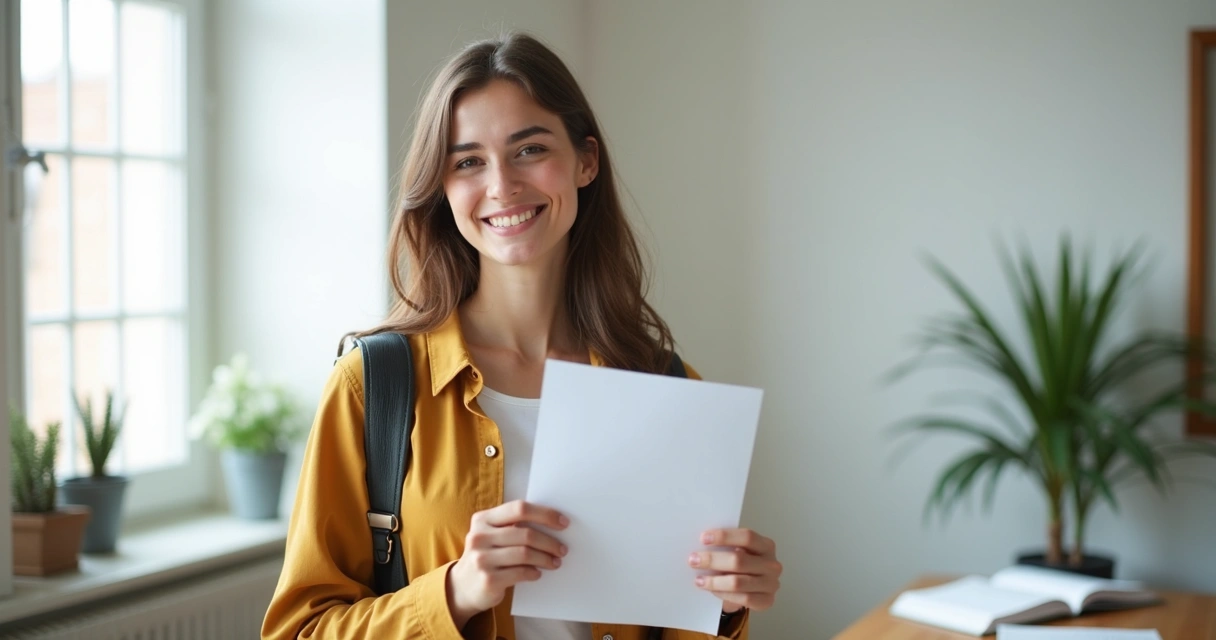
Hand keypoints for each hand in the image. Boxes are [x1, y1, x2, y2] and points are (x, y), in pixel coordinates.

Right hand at [446, 500, 568, 628]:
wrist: (461, 587)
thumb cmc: (486, 556)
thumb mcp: (490, 535)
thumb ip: (511, 525)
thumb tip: (552, 524)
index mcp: (482, 519)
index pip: (519, 509)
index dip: (545, 514)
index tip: (563, 522)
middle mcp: (479, 536)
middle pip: (525, 533)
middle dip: (549, 541)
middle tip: (562, 549)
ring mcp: (482, 558)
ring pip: (525, 554)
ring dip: (545, 558)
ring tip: (555, 562)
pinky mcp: (488, 579)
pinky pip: (520, 572)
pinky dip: (534, 572)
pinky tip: (538, 573)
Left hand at [690, 528, 781, 613]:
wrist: (753, 589)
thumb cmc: (743, 566)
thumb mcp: (739, 551)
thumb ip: (727, 547)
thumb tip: (701, 545)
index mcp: (766, 545)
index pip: (747, 537)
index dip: (724, 536)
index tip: (703, 538)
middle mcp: (771, 564)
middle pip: (739, 560)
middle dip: (712, 560)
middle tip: (693, 560)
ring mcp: (770, 584)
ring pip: (738, 582)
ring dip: (714, 581)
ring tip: (698, 579)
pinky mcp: (766, 601)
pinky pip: (742, 598)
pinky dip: (723, 593)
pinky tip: (711, 589)